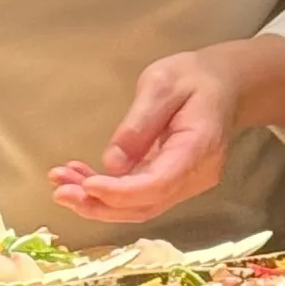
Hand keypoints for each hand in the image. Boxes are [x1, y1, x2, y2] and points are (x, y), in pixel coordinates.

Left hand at [50, 50, 240, 222]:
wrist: (224, 85)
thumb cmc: (195, 78)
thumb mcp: (162, 84)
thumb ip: (139, 124)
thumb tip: (112, 163)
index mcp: (199, 147)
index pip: (158, 183)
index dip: (120, 191)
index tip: (86, 184)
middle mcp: (196, 175)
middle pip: (146, 205)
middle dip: (100, 204)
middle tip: (60, 192)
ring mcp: (186, 184)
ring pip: (139, 207)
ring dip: (98, 202)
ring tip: (61, 184)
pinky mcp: (173, 183)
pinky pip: (140, 197)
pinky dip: (108, 193)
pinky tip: (79, 179)